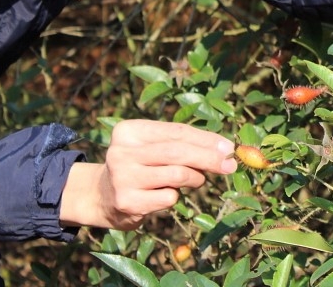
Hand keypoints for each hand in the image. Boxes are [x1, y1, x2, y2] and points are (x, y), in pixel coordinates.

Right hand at [59, 120, 236, 229]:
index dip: (207, 139)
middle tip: (230, 165)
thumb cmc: (140, 165)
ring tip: (197, 180)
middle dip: (209, 158)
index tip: (229, 147)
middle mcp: (121, 152)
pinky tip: (165, 195)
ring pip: (177, 175)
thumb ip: (184, 144)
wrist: (102, 197)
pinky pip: (168, 197)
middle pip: (178, 152)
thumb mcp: (155, 147)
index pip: (177, 132)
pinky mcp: (127, 202)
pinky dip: (176, 196)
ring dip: (196, 178)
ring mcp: (122, 177)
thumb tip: (225, 150)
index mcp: (129, 131)